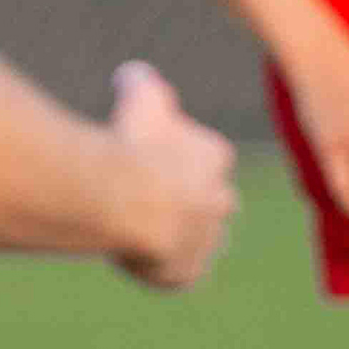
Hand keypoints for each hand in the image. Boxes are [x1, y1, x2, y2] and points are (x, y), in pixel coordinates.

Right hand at [105, 63, 237, 289]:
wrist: (128, 199)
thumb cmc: (134, 141)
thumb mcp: (138, 97)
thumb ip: (139, 83)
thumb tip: (134, 74)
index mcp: (215, 156)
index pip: (203, 155)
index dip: (172, 155)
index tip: (145, 156)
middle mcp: (220, 199)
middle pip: (208, 200)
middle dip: (183, 199)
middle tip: (146, 197)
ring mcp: (206, 239)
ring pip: (197, 239)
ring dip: (173, 235)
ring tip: (138, 231)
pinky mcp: (188, 273)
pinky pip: (178, 274)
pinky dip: (158, 269)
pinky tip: (134, 257)